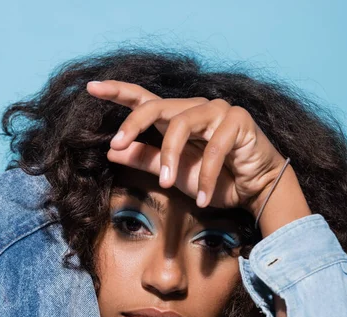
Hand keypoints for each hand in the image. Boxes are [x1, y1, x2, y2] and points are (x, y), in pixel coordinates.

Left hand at [86, 80, 286, 217]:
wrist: (254, 192)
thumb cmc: (216, 181)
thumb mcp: (174, 174)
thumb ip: (146, 160)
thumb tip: (113, 149)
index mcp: (178, 118)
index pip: (144, 99)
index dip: (118, 92)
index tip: (91, 88)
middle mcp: (196, 108)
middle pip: (157, 105)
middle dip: (134, 124)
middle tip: (118, 143)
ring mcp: (218, 111)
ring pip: (183, 124)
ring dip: (172, 158)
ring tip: (168, 184)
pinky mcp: (238, 121)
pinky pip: (214, 148)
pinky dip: (206, 177)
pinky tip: (203, 199)